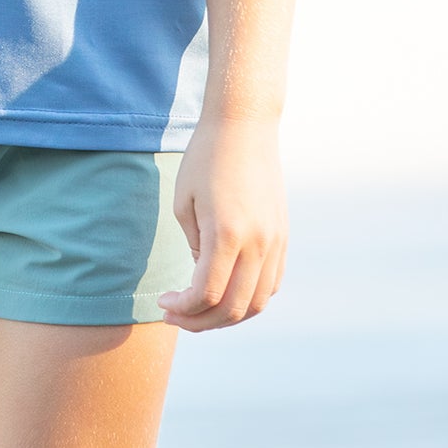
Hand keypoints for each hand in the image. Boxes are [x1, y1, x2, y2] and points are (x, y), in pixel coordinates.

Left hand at [158, 114, 286, 331]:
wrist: (244, 126)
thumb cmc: (205, 159)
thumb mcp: (184, 203)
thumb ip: (195, 248)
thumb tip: (204, 278)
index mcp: (227, 234)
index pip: (206, 294)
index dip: (183, 308)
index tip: (163, 303)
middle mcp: (258, 243)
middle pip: (233, 307)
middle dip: (200, 321)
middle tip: (176, 315)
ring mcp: (276, 241)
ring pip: (257, 303)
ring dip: (227, 316)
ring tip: (200, 310)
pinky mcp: (283, 236)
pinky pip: (271, 284)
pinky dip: (249, 298)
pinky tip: (226, 292)